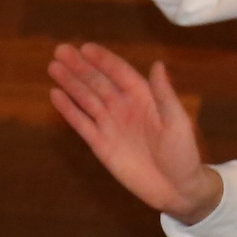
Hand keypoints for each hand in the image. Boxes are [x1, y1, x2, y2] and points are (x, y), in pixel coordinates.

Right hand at [46, 42, 215, 219]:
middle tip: (61, 50)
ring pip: (86, 99)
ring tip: (54, 66)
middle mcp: (124, 108)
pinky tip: (56, 95)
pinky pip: (81, 124)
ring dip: (70, 83)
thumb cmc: (183, 153)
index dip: (103, 60)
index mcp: (144, 98)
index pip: (120, 73)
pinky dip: (68, 109)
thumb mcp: (177, 122)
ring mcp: (111, 125)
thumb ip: (164, 95)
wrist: (176, 189)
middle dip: (80, 67)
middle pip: (98, 82)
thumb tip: (157, 64)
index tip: (86, 47)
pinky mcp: (101, 145)